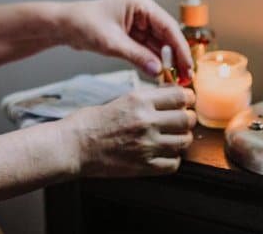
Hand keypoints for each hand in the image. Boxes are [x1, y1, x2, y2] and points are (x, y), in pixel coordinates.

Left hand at [54, 0, 193, 83]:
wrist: (65, 25)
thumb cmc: (84, 25)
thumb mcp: (112, 43)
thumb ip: (137, 56)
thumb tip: (159, 70)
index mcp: (141, 4)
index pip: (168, 27)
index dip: (180, 48)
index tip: (188, 66)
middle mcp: (143, 11)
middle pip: (167, 36)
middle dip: (176, 57)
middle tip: (186, 77)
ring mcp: (139, 23)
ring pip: (160, 44)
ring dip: (167, 61)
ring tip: (177, 79)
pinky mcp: (133, 34)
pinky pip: (149, 48)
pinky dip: (155, 61)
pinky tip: (162, 74)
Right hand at [60, 86, 196, 176]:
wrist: (73, 146)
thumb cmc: (90, 123)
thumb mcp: (121, 100)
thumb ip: (147, 100)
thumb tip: (171, 98)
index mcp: (139, 101)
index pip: (180, 95)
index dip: (188, 97)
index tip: (187, 100)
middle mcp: (146, 121)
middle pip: (186, 118)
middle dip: (187, 118)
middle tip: (182, 119)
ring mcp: (147, 145)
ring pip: (184, 141)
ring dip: (181, 138)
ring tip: (172, 137)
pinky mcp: (144, 166)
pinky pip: (174, 163)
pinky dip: (172, 158)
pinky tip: (163, 153)